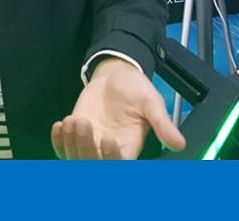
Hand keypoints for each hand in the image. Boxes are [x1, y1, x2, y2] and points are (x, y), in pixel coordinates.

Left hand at [51, 58, 185, 159]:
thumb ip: (163, 124)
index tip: (107, 137)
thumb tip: (180, 144)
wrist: (116, 73)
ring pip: (75, 159)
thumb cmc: (136, 88)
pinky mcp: (75, 135)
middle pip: (92, 165)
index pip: (118, 165)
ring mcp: (89, 144)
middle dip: (84, 149)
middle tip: (83, 122)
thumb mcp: (152, 102)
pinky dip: (58, 141)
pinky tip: (61, 124)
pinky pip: (63, 149)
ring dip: (70, 143)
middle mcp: (108, 151)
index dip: (111, 158)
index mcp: (129, 147)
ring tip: (72, 119)